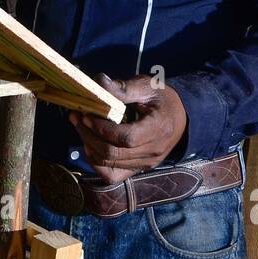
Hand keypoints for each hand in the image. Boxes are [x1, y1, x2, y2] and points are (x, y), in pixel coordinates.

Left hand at [69, 73, 187, 185]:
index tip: (87, 114)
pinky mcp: (138, 169)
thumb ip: (124, 88)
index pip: (125, 138)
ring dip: (89, 146)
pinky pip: (111, 175)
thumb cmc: (163, 99)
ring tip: (80, 126)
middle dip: (89, 135)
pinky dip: (96, 162)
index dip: (102, 128)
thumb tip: (99, 82)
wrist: (180, 117)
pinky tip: (90, 145)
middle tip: (77, 117)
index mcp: (158, 129)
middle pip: (113, 153)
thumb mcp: (147, 86)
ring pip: (108, 164)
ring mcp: (145, 164)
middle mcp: (153, 152)